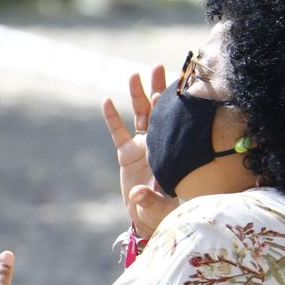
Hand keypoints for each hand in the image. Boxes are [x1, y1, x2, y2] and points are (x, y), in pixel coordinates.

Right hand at [102, 67, 178, 237]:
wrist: (149, 217)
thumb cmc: (165, 210)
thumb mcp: (161, 206)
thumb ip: (150, 199)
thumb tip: (137, 194)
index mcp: (174, 151)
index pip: (176, 124)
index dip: (175, 106)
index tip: (177, 86)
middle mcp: (160, 144)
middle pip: (160, 111)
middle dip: (159, 89)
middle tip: (159, 67)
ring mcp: (143, 147)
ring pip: (141, 115)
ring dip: (138, 95)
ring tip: (134, 75)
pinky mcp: (126, 153)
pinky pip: (118, 132)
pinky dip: (112, 117)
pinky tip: (107, 100)